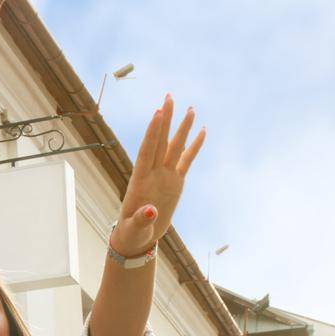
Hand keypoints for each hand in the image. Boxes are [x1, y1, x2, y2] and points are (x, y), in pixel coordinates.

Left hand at [111, 96, 205, 257]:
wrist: (138, 238)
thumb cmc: (132, 233)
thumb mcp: (134, 229)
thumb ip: (141, 219)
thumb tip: (150, 211)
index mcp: (139, 180)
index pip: (147, 151)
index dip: (152, 133)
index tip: (158, 113)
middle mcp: (152, 173)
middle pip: (160, 142)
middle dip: (165, 120)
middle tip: (169, 97)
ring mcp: (164, 176)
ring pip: (174, 147)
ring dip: (181, 129)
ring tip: (191, 109)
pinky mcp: (175, 183)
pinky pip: (186, 161)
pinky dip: (194, 147)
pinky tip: (202, 131)